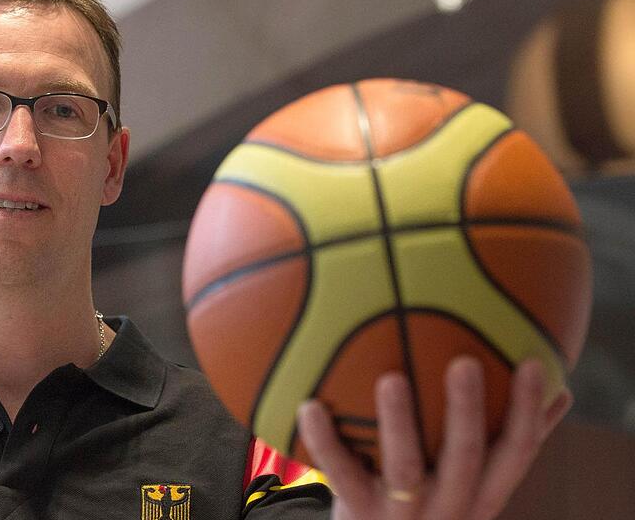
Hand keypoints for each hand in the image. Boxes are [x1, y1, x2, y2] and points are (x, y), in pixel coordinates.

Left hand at [297, 357, 571, 519]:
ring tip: (391, 378)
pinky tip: (308, 404)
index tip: (534, 363)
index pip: (517, 451)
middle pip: (465, 456)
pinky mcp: (359, 514)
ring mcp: (403, 513)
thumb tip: (559, 390)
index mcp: (482, 493)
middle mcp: (450, 506)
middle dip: (468, 410)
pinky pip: (339, 472)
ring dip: (399, 422)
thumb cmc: (427, 505)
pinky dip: (323, 439)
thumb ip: (503, 441)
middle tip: (464, 361)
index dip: (529, 411)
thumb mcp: (470, 482)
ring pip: (405, 467)